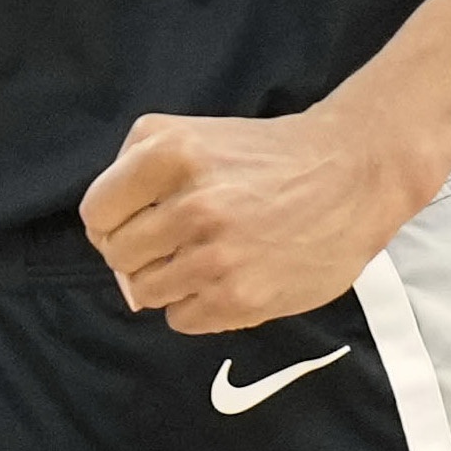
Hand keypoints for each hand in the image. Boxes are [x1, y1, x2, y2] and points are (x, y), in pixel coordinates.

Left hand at [80, 95, 427, 334]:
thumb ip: (137, 164)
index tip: (136, 222)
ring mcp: (216, 257)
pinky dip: (196, 305)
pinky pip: (180, 319)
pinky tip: (226, 280)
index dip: (111, 222)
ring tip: (206, 258)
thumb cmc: (267, 156)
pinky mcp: (239, 298)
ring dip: (169, 280)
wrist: (354, 176)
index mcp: (173, 155)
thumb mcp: (193, 130)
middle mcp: (192, 205)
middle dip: (139, 252)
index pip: (96, 213)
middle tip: (176, 241)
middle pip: (117, 256)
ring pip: (145, 292)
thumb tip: (106, 227)